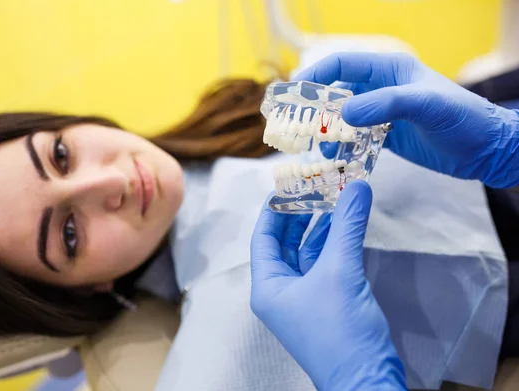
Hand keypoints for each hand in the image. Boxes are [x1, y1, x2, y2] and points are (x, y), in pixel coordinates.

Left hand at [250, 181, 405, 390]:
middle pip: (283, 243)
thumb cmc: (341, 331)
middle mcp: (280, 291)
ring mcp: (302, 298)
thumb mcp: (341, 272)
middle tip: (315, 186)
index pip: (263, 237)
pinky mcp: (325, 303)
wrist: (367, 380)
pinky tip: (344, 226)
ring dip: (319, 227)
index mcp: (268, 286)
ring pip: (306, 253)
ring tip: (333, 198)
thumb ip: (347, 226)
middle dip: (299, 215)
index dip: (274, 209)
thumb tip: (356, 185)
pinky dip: (333, 245)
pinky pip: (323, 265)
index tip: (288, 183)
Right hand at [294, 52, 518, 188]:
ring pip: (343, 118)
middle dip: (317, 108)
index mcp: (390, 70)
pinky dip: (343, 148)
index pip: (344, 64)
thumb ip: (387, 104)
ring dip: (328, 132)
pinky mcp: (386, 136)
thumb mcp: (427, 105)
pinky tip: (336, 160)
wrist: (485, 150)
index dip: (317, 73)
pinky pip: (355, 139)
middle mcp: (381, 89)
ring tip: (319, 150)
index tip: (294, 92)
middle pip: (337, 92)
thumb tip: (345, 113)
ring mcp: (382, 113)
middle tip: (298, 126)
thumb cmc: (462, 119)